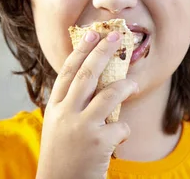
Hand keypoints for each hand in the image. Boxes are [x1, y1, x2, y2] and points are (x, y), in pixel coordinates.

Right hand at [36, 30, 138, 178]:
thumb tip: (95, 82)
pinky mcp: (98, 143)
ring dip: (125, 86)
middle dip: (103, 52)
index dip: (81, 51)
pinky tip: (120, 137)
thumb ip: (71, 105)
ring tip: (134, 84)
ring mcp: (81, 127)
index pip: (68, 71)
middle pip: (87, 74)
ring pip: (108, 94)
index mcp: (55, 107)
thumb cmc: (62, 156)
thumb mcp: (58, 127)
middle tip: (116, 37)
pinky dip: (124, 130)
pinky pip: (120, 127)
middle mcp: (66, 113)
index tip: (93, 34)